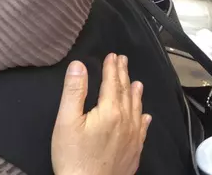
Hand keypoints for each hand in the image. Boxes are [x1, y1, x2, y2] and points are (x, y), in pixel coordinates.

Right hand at [52, 54, 150, 174]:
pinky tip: (145, 116)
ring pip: (136, 110)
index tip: (112, 55)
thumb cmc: (73, 155)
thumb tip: (79, 65)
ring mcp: (132, 138)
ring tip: (137, 82)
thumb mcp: (66, 121)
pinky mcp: (133, 153)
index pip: (111, 83)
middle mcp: (125, 122)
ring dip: (135, 94)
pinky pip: (142, 130)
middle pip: (125, 93)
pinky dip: (143, 119)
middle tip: (123, 60)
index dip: (112, 68)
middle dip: (123, 75)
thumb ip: (74, 91)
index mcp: (109, 111)